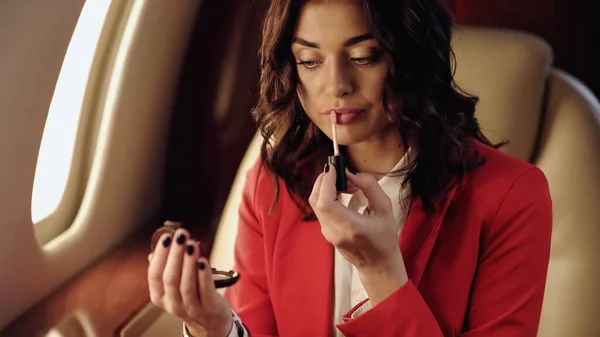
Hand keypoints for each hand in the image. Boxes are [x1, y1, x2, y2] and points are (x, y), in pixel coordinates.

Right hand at [148, 228, 232, 336]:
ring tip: (191, 244)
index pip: (155, 274)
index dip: (160, 255)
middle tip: (181, 235)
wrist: (210, 321)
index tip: (167, 237)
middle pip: (170, 278)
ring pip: (186, 285)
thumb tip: (154, 252)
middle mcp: (172, 304)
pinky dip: (203, 275)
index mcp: (159, 296)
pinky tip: (203, 260)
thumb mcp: (173, 285)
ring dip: (188, 262)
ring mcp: (190, 308)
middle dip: (175, 254)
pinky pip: (205, 291)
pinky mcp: (208, 308)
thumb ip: (164, 269)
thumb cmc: (191, 296)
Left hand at [309, 164, 407, 303]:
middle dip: (324, 180)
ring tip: (346, 183)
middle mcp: (333, 231)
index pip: (325, 202)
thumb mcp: (385, 209)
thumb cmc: (385, 238)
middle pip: (316, 200)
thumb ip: (369, 187)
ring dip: (326, 187)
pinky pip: (320, 209)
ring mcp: (327, 232)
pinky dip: (327, 195)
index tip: (333, 167)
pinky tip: (342, 192)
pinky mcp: (325, 231)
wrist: (377, 265)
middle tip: (341, 172)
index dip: (326, 182)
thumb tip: (351, 172)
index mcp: (350, 227)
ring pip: (316, 203)